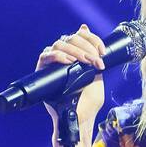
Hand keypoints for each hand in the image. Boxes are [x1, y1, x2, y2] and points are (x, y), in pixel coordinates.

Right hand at [39, 24, 106, 146]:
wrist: (81, 116)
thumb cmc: (89, 99)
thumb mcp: (97, 74)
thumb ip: (94, 55)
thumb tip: (85, 30)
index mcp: (76, 54)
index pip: (80, 36)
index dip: (92, 39)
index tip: (102, 51)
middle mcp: (63, 55)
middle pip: (71, 38)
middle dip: (86, 47)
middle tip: (95, 61)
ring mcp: (52, 62)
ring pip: (59, 44)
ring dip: (75, 51)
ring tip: (84, 62)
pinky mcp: (42, 70)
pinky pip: (46, 55)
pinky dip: (58, 56)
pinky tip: (69, 62)